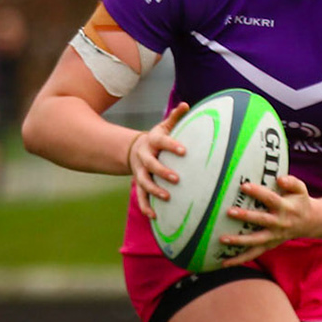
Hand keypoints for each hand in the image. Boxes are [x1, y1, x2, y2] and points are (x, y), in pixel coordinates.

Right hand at [130, 103, 189, 218]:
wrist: (135, 150)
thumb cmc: (157, 139)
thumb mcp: (164, 127)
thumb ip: (175, 117)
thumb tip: (186, 104)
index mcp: (153, 142)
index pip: (163, 142)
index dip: (172, 146)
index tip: (184, 151)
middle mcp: (144, 158)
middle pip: (151, 165)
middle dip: (163, 172)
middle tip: (177, 178)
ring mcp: (140, 172)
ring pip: (144, 183)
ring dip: (154, 191)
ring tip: (167, 197)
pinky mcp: (139, 184)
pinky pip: (141, 197)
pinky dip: (146, 207)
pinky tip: (154, 216)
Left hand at [219, 174, 315, 266]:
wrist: (310, 223)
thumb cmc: (299, 202)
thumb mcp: (300, 189)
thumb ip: (292, 182)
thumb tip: (280, 179)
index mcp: (285, 208)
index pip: (271, 199)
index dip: (258, 192)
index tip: (244, 186)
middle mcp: (279, 223)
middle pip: (261, 220)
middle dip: (245, 216)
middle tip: (229, 212)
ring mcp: (274, 237)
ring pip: (255, 241)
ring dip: (239, 241)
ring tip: (222, 239)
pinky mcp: (269, 246)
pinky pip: (253, 254)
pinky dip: (239, 259)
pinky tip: (224, 262)